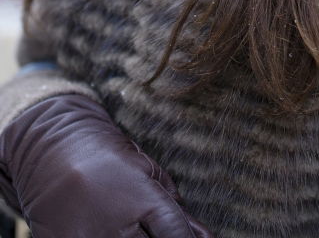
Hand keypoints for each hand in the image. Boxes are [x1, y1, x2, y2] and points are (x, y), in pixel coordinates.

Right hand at [0, 93, 213, 237]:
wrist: (53, 149)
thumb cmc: (106, 157)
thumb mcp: (145, 170)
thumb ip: (174, 207)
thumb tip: (204, 236)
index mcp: (142, 198)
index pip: (177, 234)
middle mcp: (117, 223)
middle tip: (152, 229)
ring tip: (130, 228)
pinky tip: (107, 231)